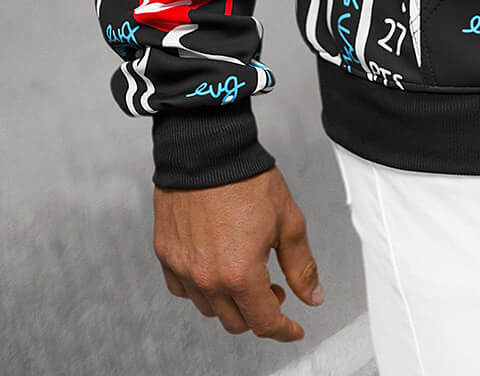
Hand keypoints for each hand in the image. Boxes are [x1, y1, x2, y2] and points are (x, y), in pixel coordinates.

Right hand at [154, 165, 323, 339]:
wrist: (208, 149)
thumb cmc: (248, 179)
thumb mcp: (288, 221)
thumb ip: (301, 265)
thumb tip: (313, 297)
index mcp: (240, 274)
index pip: (264, 322)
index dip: (284, 330)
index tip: (294, 329)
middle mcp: (207, 279)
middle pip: (236, 321)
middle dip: (260, 312)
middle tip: (274, 290)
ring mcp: (183, 269)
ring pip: (209, 308)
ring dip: (231, 301)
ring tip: (247, 274)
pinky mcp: (166, 255)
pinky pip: (183, 289)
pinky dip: (202, 288)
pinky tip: (217, 268)